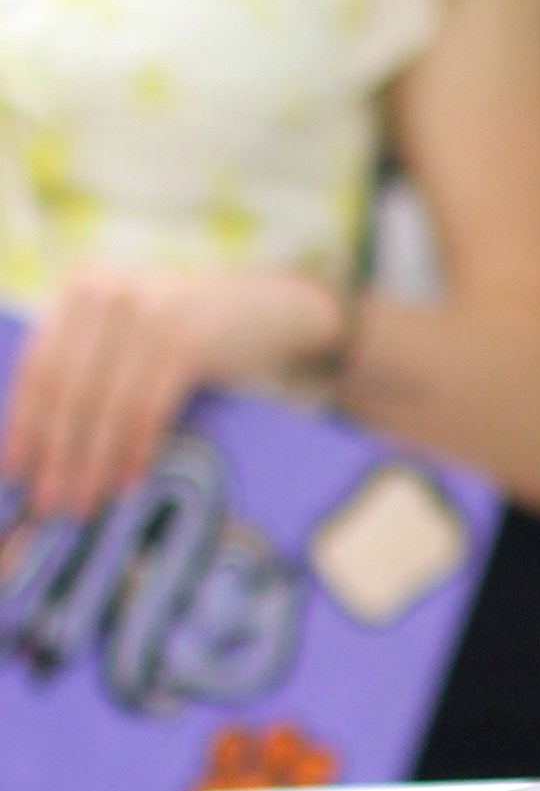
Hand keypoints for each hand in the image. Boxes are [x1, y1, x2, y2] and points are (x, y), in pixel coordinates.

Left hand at [1, 261, 346, 516]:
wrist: (264, 308)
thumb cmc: (183, 330)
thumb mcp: (122, 330)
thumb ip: (81, 362)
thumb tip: (36, 442)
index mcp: (77, 288)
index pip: (37, 366)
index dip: (24, 424)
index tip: (13, 473)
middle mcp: (105, 293)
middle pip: (67, 388)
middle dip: (55, 453)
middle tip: (49, 502)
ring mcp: (147, 312)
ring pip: (106, 403)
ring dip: (92, 461)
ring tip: (83, 502)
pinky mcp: (186, 339)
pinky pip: (148, 407)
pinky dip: (134, 449)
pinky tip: (126, 481)